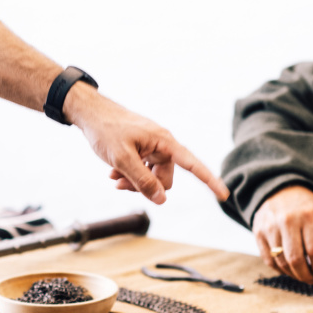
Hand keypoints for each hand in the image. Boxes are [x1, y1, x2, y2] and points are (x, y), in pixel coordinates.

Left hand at [66, 83, 228, 204]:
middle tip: (120, 184)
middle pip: (165, 179)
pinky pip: (142, 170)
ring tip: (113, 177)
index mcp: (163, 142)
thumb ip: (142, 181)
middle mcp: (162, 144)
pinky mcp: (141, 149)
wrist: (89, 112)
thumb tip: (162, 200)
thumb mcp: (121, 159)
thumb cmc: (105, 130)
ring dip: (134, 182)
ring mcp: (151, 147)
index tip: (224, 195)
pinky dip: (129, 175)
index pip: (192, 164)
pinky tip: (113, 173)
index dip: (209, 180)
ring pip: (152, 177)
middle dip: (145, 186)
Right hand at [251, 185, 312, 283]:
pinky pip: (268, 259)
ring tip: (302, 275)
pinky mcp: (258, 231)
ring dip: (294, 275)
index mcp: (309, 215)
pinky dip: (279, 269)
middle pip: (296, 260)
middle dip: (307, 276)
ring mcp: (270, 226)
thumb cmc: (304, 208)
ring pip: (281, 262)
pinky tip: (288, 270)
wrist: (279, 188)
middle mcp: (287, 220)